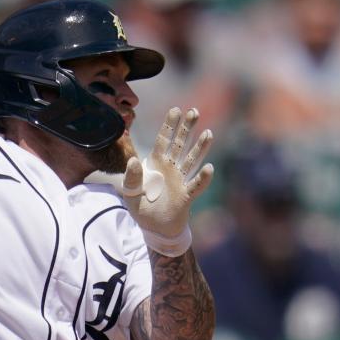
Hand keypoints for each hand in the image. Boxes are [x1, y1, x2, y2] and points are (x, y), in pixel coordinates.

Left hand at [115, 107, 213, 253]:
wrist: (154, 229)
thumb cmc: (142, 208)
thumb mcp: (130, 194)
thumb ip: (131, 178)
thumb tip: (132, 160)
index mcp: (156, 164)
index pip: (163, 141)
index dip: (169, 126)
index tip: (176, 110)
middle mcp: (170, 168)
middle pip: (180, 144)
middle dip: (187, 129)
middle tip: (194, 111)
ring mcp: (180, 180)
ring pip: (191, 160)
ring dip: (200, 147)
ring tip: (208, 133)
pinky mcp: (186, 195)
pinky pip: (196, 185)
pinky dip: (202, 178)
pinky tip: (208, 168)